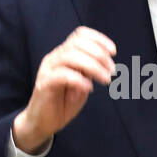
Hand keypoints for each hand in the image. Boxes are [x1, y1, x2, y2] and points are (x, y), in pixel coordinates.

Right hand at [12, 26, 115, 153]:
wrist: (43, 122)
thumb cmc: (63, 102)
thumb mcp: (83, 83)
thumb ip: (90, 71)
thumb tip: (104, 62)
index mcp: (64, 53)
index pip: (80, 35)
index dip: (98, 39)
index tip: (113, 51)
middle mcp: (54, 57)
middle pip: (77, 43)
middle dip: (99, 54)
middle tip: (111, 71)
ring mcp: (48, 70)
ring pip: (70, 57)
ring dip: (93, 66)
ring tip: (105, 79)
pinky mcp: (44, 84)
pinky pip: (62, 75)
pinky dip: (79, 79)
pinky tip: (88, 88)